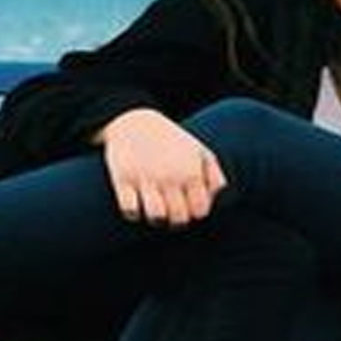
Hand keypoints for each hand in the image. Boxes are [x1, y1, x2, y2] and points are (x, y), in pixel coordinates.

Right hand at [97, 108, 226, 226]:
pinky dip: (133, 212)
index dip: (195, 213)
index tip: (188, 205)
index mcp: (191, 171)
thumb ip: (215, 177)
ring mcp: (145, 177)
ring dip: (156, 218)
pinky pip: (130, 210)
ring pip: (156, 217)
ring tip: (155, 209)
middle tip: (171, 210)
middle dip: (176, 219)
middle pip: (179, 219)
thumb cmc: (172, 142)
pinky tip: (137, 203)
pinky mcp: (122, 179)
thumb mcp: (199, 152)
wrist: (133, 122)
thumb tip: (218, 201)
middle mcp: (169, 175)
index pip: (199, 211)